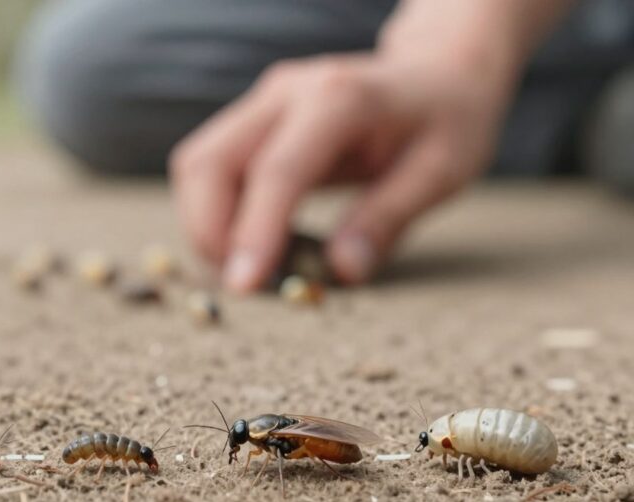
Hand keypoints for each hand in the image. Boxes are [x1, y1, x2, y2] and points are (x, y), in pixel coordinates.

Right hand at [170, 49, 514, 289]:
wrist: (437, 72)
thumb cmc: (445, 121)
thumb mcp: (442, 172)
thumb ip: (387, 219)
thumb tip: (340, 272)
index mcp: (341, 99)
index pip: (277, 170)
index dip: (253, 232)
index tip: (243, 287)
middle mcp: (287, 92)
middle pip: (210, 162)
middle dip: (209, 232)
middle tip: (243, 285)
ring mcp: (263, 102)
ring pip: (197, 165)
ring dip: (205, 225)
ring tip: (248, 267)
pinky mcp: (252, 119)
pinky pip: (210, 167)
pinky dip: (215, 212)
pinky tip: (251, 241)